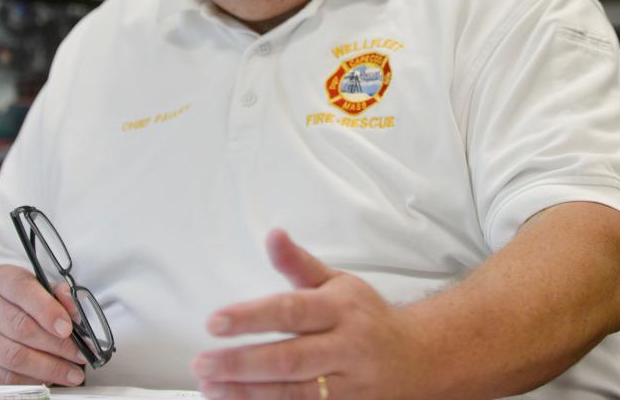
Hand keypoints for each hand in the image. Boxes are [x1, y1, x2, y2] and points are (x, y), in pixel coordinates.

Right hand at [0, 264, 87, 385]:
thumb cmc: (20, 302)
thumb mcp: (40, 289)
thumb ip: (59, 296)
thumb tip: (73, 307)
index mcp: (1, 279)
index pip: (23, 289)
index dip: (47, 310)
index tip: (68, 328)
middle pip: (21, 327)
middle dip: (57, 345)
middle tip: (80, 355)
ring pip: (14, 356)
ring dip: (48, 367)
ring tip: (72, 373)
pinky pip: (4, 378)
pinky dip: (31, 380)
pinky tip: (49, 379)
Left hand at [192, 230, 428, 399]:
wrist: (417, 356)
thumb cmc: (366, 316)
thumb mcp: (337, 282)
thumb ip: (298, 264)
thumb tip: (272, 235)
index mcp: (340, 309)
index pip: (291, 311)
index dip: (250, 317)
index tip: (214, 322)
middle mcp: (347, 347)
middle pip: (288, 359)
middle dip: (240, 364)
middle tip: (202, 363)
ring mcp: (348, 385)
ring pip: (292, 394)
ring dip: (246, 393)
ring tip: (211, 386)